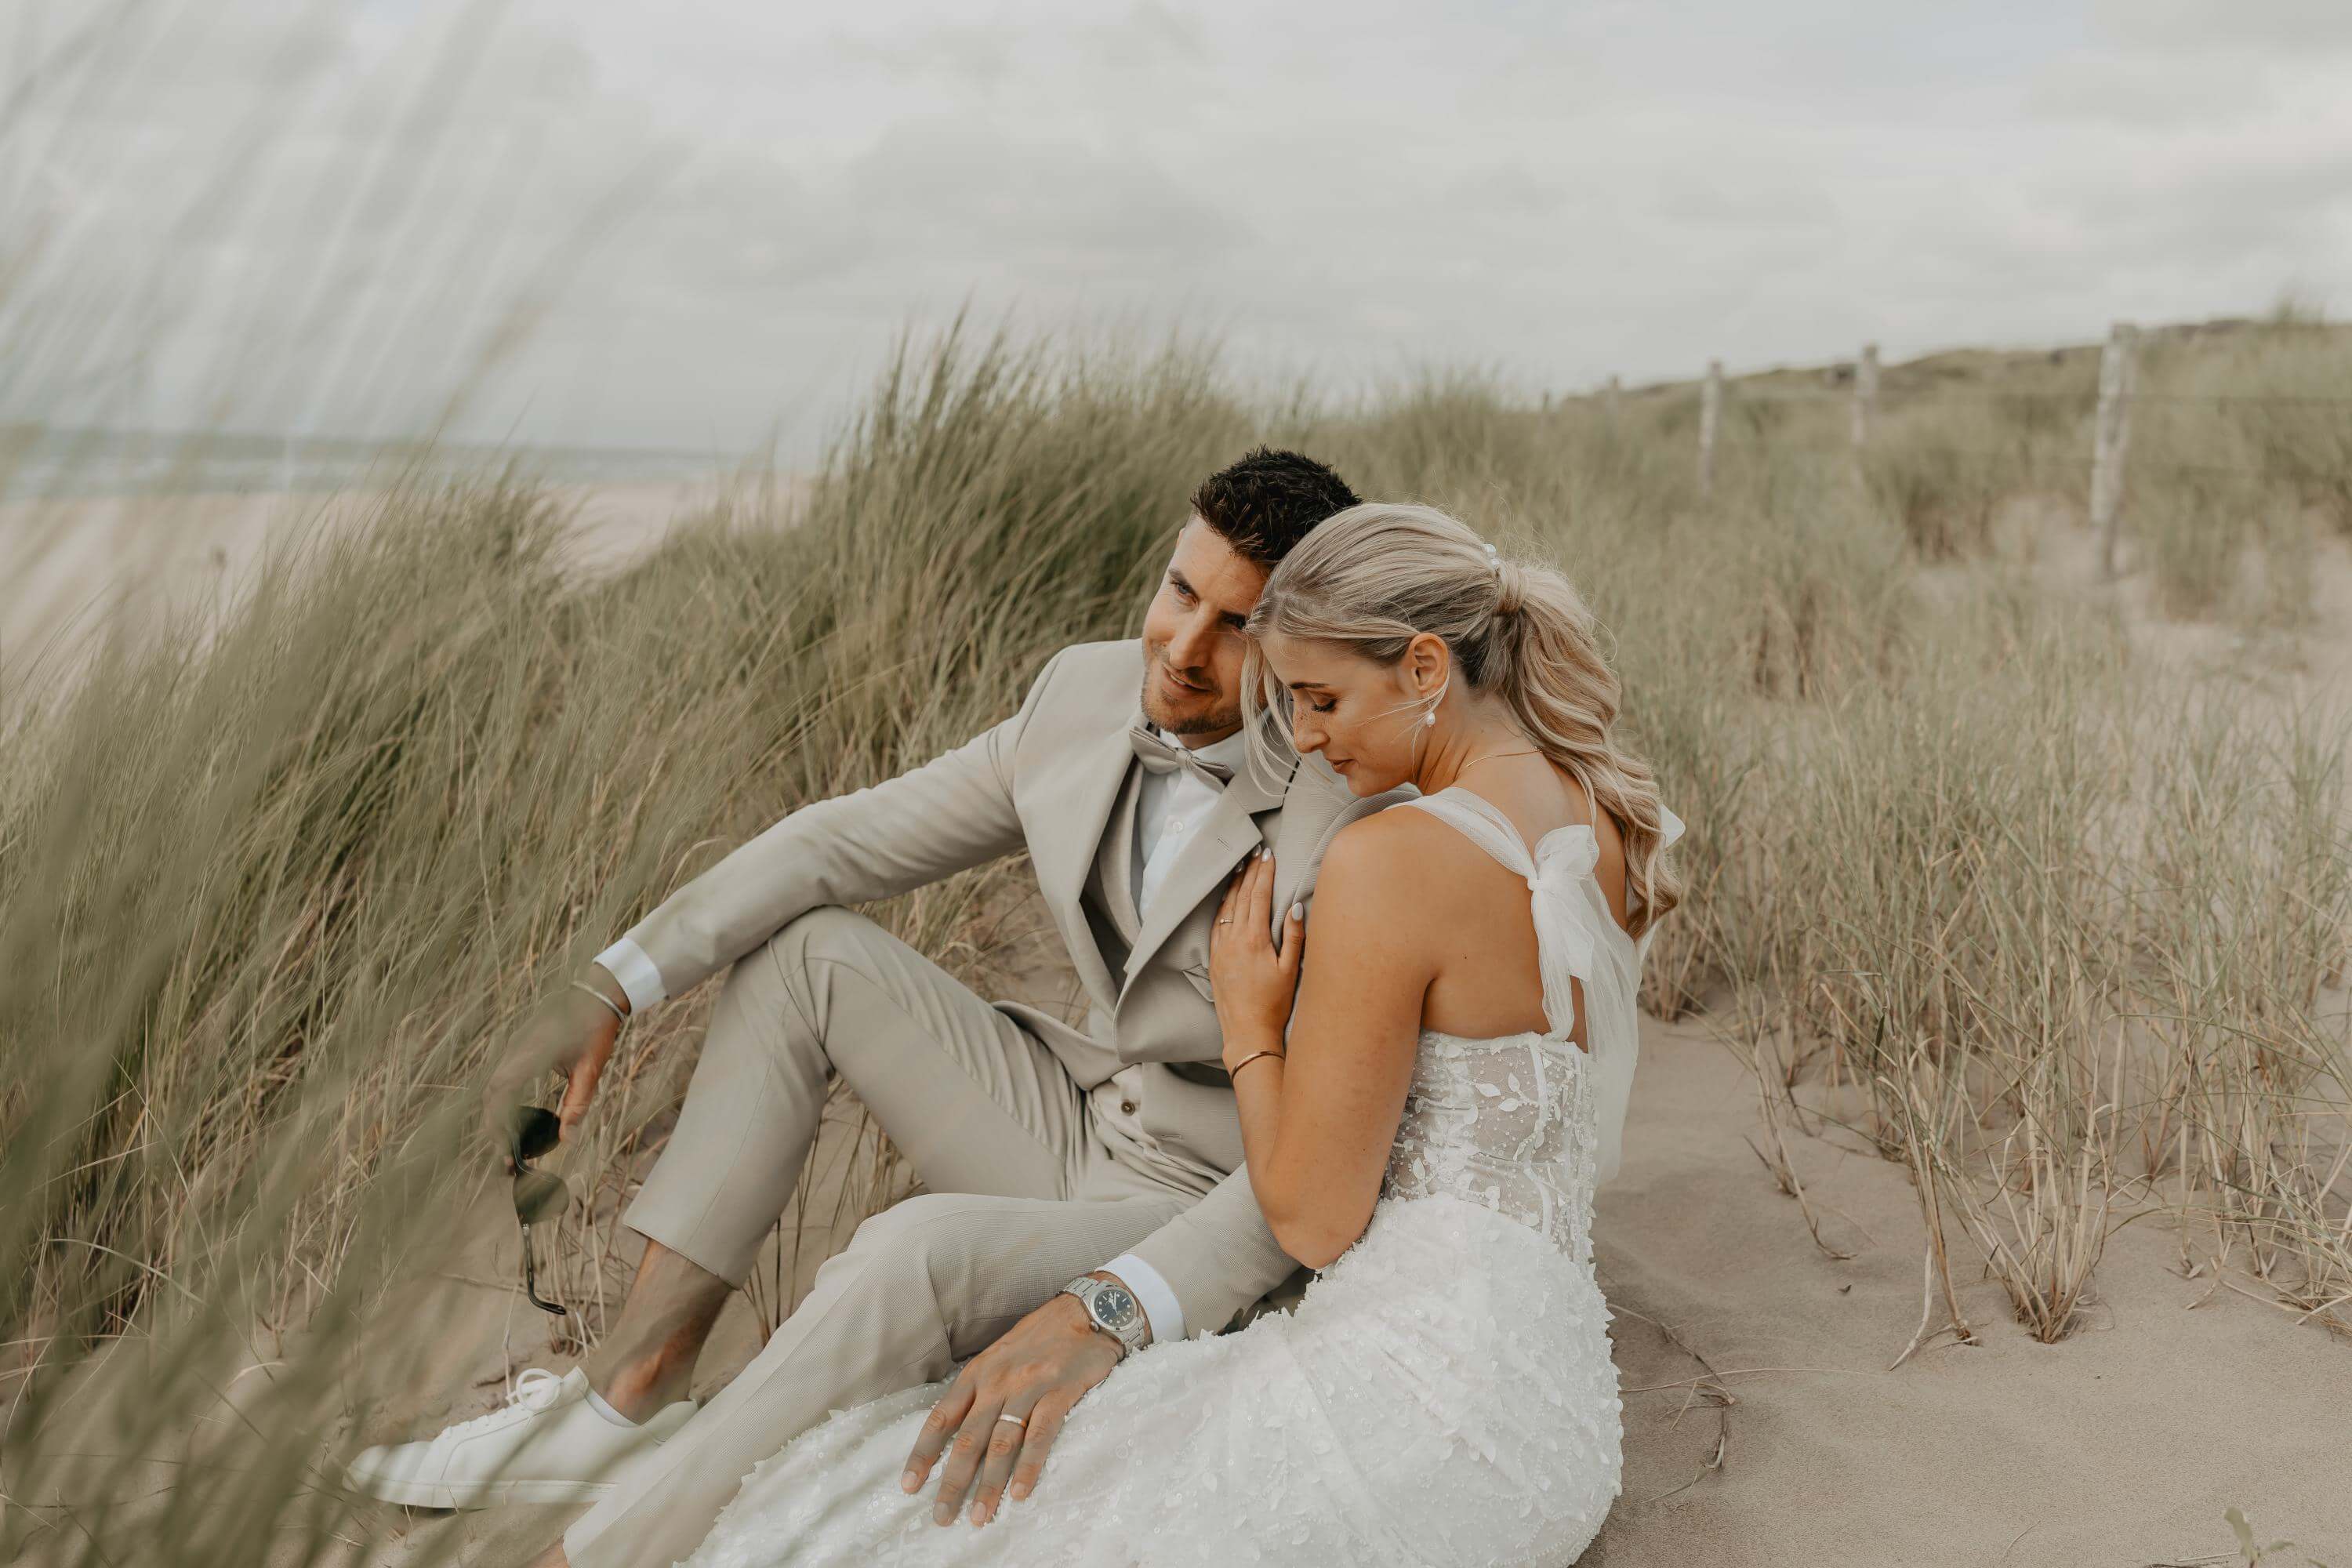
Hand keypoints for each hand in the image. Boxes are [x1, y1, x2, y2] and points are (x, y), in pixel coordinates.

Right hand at [479, 968, 625, 1173]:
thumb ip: (577, 1104)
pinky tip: (514, 1115)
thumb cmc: (596, 1029)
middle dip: (494, 1127)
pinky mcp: (519, 1046)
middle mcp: (515, 1051)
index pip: (500, 1095)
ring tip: (508, 1141)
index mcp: (530, 1056)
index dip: (498, 1125)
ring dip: (496, 1114)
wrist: (596, 993)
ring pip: (493, 1085)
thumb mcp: (591, 1069)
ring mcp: (515, 1046)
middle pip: (492, 1094)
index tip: (506, 1152)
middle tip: (507, 1155)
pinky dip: (502, 1099)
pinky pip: (502, 1076)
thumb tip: (566, 1138)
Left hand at [898, 1284, 1125, 1526]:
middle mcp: (996, 1382)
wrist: (1085, 1312)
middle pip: (968, 1439)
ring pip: (1001, 1442)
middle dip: (952, 1482)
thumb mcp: (998, 1357)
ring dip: (988, 1484)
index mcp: (977, 1374)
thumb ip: (978, 1389)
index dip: (923, 1454)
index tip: (909, 1486)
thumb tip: (954, 1428)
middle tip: (942, 1517)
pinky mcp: (1059, 1391)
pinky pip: (1040, 1435)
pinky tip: (1021, 1493)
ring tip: (979, 1516)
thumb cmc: (1039, 1338)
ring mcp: (1028, 1387)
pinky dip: (1029, 1466)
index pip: (941, 1419)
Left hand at [1208, 847, 1303, 1065]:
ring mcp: (1221, 947)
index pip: (1259, 896)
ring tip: (1240, 866)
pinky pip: (1216, 922)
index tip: (1268, 854)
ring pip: (1226, 906)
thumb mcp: (1291, 970)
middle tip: (1256, 853)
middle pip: (1242, 896)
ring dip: (1234, 884)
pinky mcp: (1214, 957)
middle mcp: (1234, 938)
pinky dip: (1222, 905)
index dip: (1264, 873)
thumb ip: (1294, 937)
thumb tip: (1297, 907)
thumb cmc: (1274, 1003)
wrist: (1246, 1031)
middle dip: (1250, 872)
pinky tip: (1226, 898)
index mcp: (1255, 939)